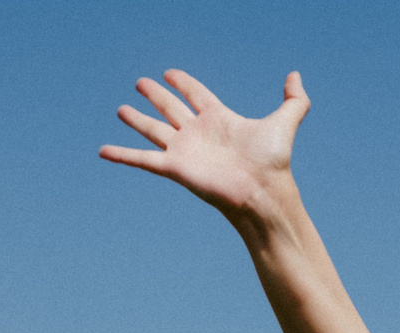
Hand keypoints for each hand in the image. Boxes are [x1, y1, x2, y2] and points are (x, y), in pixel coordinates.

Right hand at [99, 70, 309, 228]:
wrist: (262, 192)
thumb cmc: (274, 161)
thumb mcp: (286, 121)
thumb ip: (295, 99)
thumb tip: (296, 76)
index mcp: (219, 119)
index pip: (196, 94)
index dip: (183, 83)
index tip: (170, 73)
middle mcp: (198, 133)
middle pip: (171, 108)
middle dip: (156, 95)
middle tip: (141, 82)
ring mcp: (184, 151)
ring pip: (154, 129)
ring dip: (136, 119)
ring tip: (121, 108)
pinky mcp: (174, 168)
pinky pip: (142, 159)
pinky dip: (122, 155)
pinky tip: (103, 151)